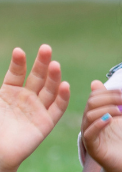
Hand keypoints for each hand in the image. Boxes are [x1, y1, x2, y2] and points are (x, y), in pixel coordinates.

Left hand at [0, 45, 69, 171]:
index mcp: (7, 93)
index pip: (16, 74)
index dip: (18, 63)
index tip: (19, 51)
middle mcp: (24, 99)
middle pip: (35, 77)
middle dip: (40, 63)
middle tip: (45, 48)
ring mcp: (36, 110)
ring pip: (48, 89)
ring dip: (53, 77)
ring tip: (54, 64)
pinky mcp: (46, 123)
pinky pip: (57, 107)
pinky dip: (62, 96)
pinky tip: (64, 85)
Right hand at [81, 81, 121, 171]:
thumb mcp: (119, 118)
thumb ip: (110, 103)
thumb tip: (96, 82)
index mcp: (93, 116)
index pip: (94, 97)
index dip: (110, 92)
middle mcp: (88, 124)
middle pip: (91, 104)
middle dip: (111, 98)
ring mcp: (89, 136)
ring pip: (90, 116)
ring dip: (109, 109)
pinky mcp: (93, 148)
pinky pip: (89, 134)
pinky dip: (99, 124)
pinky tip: (110, 119)